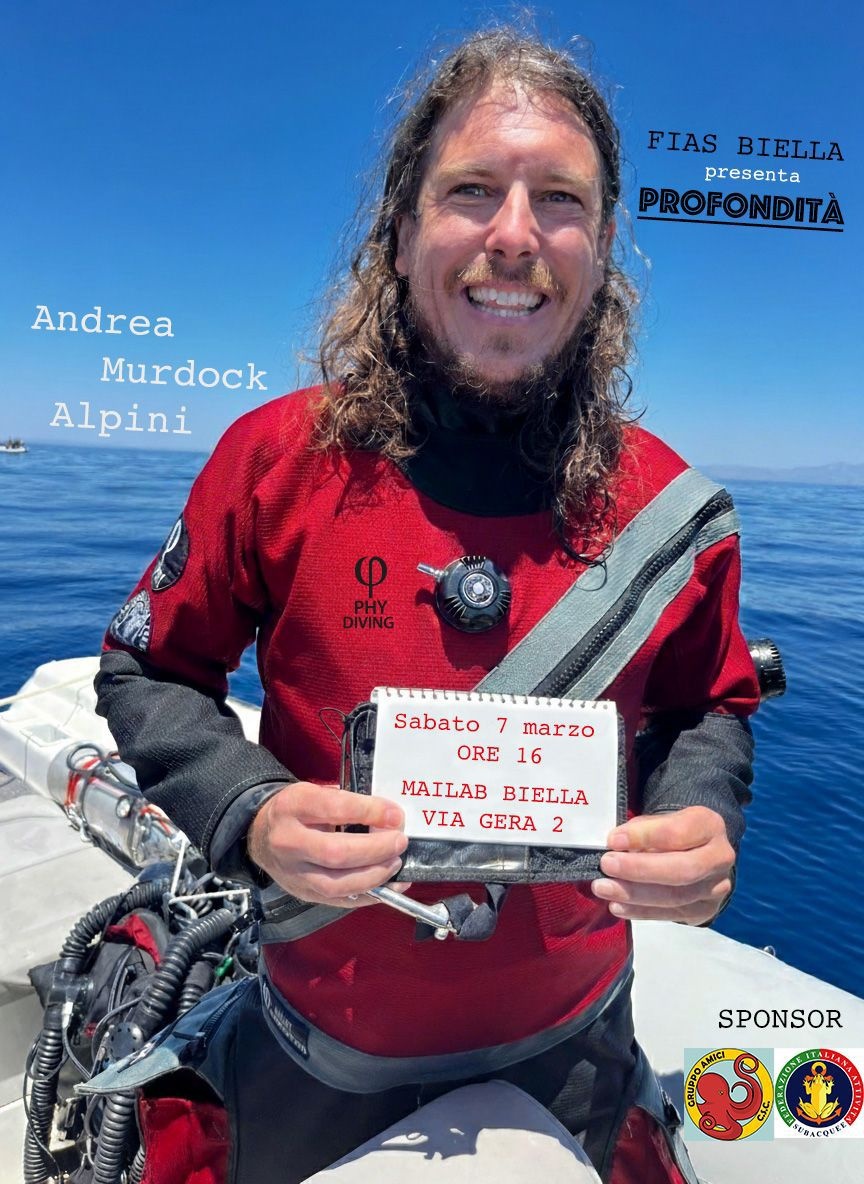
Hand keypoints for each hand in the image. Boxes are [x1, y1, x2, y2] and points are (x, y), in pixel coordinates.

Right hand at [247, 782, 410, 908]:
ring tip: (395, 863)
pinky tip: (390, 885)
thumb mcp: (314, 793)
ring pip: (337, 884)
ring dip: (374, 876)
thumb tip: (388, 817)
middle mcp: (289, 842)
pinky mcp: (304, 894)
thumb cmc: (296, 811)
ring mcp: (294, 873)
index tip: (393, 815)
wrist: (260, 835)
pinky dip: (370, 895)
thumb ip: (347, 802)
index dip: (369, 812)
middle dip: (375, 849)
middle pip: (335, 852)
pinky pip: (340, 901)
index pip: (334, 809)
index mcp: (292, 807)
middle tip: (399, 841)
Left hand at [590, 805, 734, 924]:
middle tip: (607, 865)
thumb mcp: (659, 820)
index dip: (644, 837)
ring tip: (604, 888)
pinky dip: (641, 912)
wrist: (697, 852)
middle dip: (640, 869)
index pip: (678, 832)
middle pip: (682, 870)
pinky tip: (618, 906)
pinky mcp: (705, 910)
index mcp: (709, 825)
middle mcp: (720, 857)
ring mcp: (716, 888)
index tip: (613, 840)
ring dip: (635, 894)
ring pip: (676, 897)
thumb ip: (641, 830)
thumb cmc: (671, 833)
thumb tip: (616, 845)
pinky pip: (671, 915)